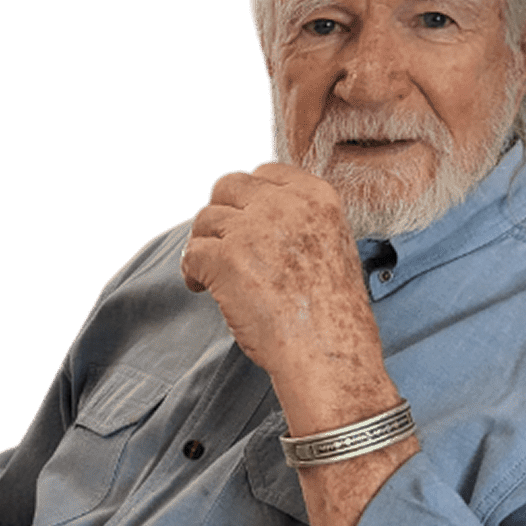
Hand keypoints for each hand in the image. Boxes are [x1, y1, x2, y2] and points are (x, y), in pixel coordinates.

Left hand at [181, 164, 389, 427]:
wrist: (328, 354)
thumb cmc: (334, 316)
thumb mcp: (334, 248)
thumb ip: (301, 223)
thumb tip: (259, 219)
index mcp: (317, 197)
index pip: (265, 172)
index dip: (248, 198)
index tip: (244, 221)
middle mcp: (283, 204)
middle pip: (228, 185)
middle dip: (220, 214)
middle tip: (221, 244)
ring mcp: (251, 229)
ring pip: (205, 220)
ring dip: (204, 245)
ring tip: (212, 274)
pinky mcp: (224, 258)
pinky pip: (191, 253)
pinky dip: (191, 272)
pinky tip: (201, 288)